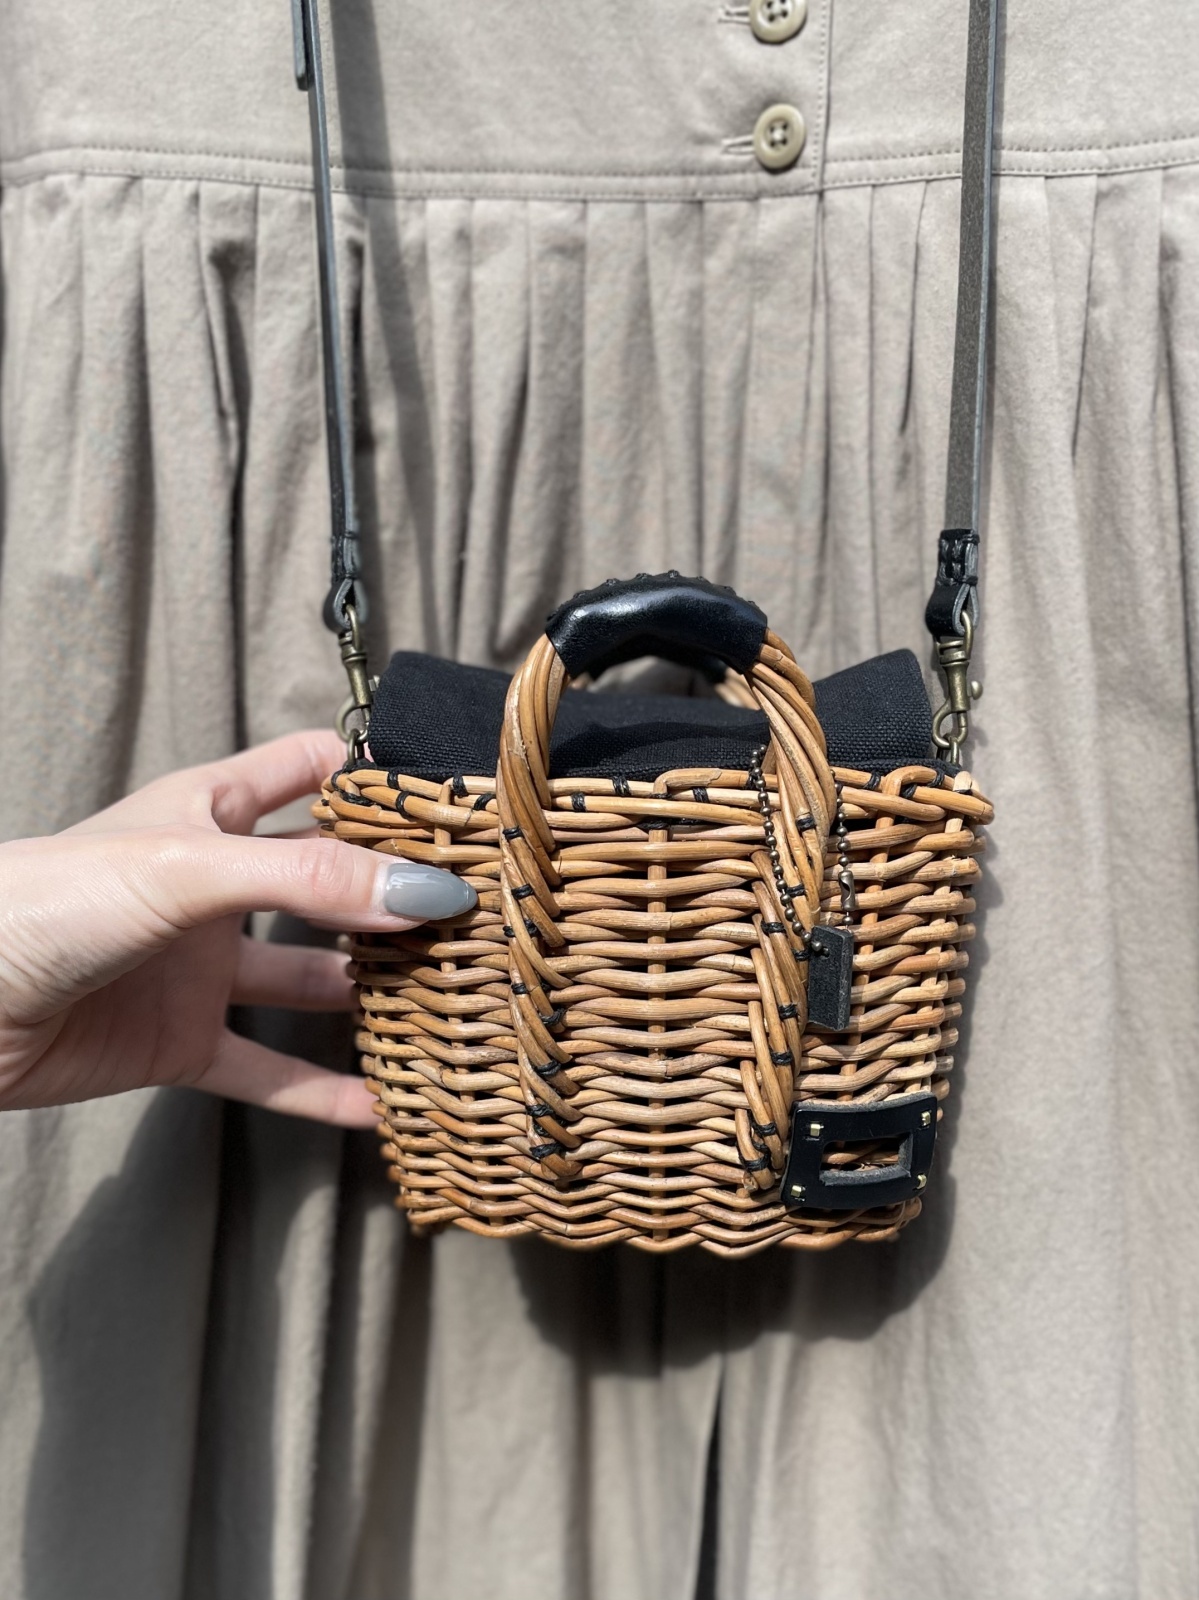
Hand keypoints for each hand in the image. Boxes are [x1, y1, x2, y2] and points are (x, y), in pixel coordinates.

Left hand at [0, 731, 473, 1125]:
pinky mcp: (182, 1041)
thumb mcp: (193, 869)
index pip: (313, 771)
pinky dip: (322, 1090)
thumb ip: (310, 878)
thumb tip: (424, 892)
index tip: (455, 804)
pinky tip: (379, 1108)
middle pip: (328, 882)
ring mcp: (202, 966)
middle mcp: (218, 885)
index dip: (380, 781)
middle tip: (475, 914)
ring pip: (309, 976)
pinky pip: (267, 1066)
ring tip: (447, 1005)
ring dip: (370, 993)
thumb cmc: (50, 899)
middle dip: (394, 895)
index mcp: (213, 810)